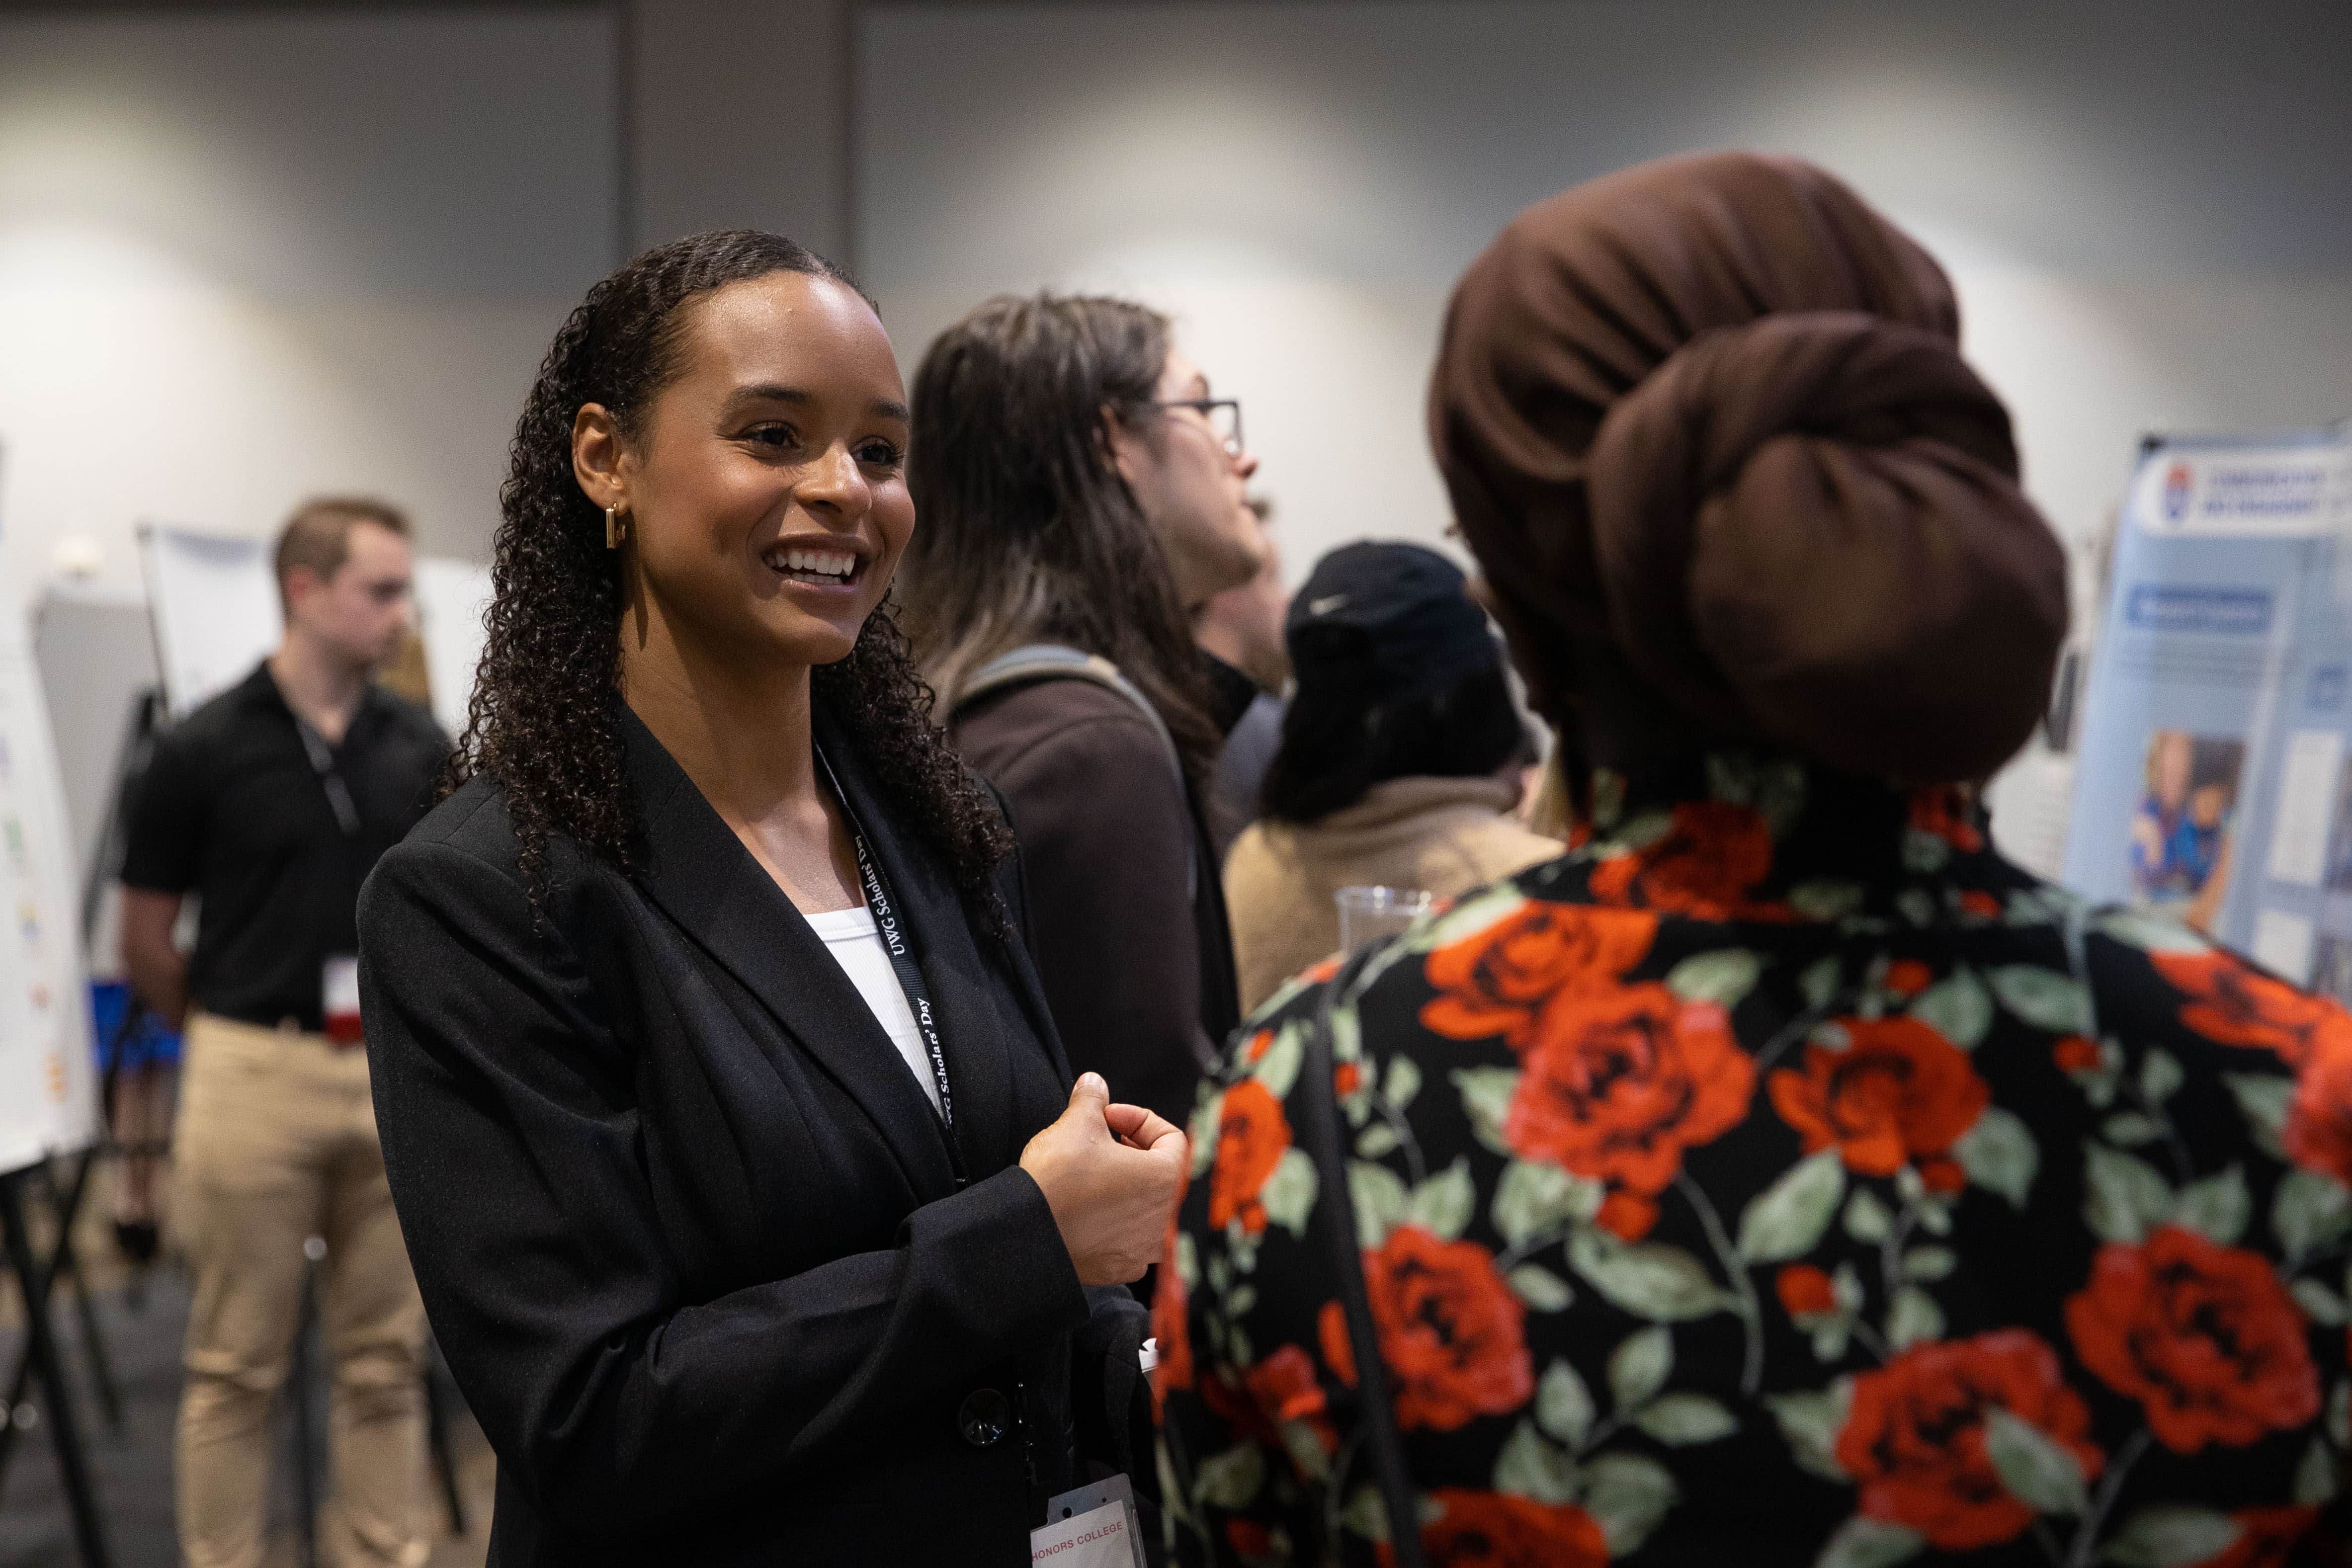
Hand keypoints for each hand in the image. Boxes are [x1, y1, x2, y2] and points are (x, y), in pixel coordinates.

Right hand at [1019, 1073, 1186, 1285]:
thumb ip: (1092, 1099)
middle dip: (1130, 1150)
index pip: (1170, 1138)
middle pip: (1158, 1172)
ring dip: (1122, 1185)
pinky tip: (1086, 1208)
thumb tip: (1094, 1084)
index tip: (1107, 1118)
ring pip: (1143, 1206)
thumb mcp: (1075, 1123)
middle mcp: (1164, 1219)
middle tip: (1098, 1141)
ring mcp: (1143, 1248)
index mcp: (1166, 1180)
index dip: (1137, 1119)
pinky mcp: (1120, 1268)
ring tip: (1091, 1174)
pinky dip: (1112, 1221)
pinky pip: (1126, 1237)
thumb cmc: (1058, 1179)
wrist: (1025, 1234)